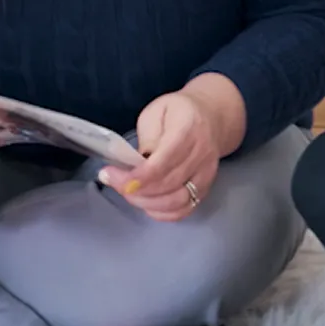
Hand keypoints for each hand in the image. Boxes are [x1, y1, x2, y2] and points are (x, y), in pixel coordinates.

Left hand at [99, 91, 220, 221]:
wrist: (211, 118)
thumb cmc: (178, 112)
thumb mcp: (156, 112)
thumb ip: (147, 138)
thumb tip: (137, 165)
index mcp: (188, 129)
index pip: (164, 161)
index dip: (138, 176)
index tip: (113, 176)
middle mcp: (201, 154)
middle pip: (167, 184)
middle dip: (135, 189)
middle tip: (112, 181)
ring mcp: (206, 174)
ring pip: (176, 201)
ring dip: (146, 203)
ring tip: (128, 192)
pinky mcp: (205, 188)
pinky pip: (184, 209)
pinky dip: (162, 213)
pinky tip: (146, 204)